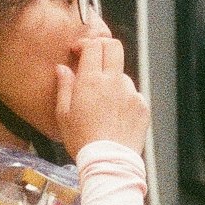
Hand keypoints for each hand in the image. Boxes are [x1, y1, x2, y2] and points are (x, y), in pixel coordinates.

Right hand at [50, 32, 147, 156]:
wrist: (108, 161)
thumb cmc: (82, 139)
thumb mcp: (64, 114)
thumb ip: (64, 86)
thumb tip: (62, 68)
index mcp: (91, 81)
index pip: (93, 45)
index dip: (85, 43)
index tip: (78, 51)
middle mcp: (114, 81)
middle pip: (114, 47)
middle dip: (104, 47)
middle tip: (95, 57)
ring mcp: (131, 93)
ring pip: (122, 75)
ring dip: (113, 81)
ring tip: (104, 104)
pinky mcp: (142, 106)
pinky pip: (133, 95)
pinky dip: (124, 100)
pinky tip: (116, 117)